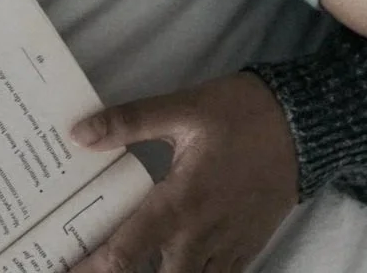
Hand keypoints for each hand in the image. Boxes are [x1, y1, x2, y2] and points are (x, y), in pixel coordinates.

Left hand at [70, 74, 298, 272]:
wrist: (304, 127)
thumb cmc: (240, 114)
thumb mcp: (183, 109)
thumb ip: (130, 122)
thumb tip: (79, 134)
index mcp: (178, 204)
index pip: (123, 256)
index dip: (88, 270)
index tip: (61, 269)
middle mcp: (198, 239)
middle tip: (88, 267)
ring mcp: (224, 251)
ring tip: (127, 267)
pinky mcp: (244, 252)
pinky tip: (171, 265)